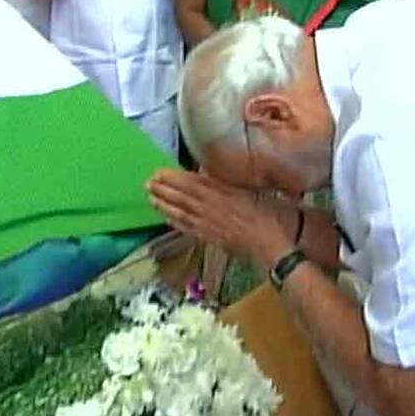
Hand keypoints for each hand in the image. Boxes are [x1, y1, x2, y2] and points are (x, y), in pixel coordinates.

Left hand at [146, 170, 295, 268]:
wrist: (266, 244)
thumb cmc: (263, 215)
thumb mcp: (246, 192)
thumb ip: (224, 182)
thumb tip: (205, 171)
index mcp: (219, 194)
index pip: (190, 183)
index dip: (173, 178)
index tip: (160, 172)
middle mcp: (208, 209)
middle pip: (180, 197)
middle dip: (163, 190)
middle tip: (148, 183)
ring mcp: (206, 224)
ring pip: (179, 213)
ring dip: (163, 205)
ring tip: (150, 197)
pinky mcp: (207, 237)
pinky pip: (186, 228)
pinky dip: (174, 222)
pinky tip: (165, 218)